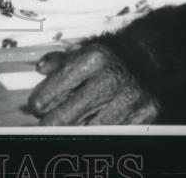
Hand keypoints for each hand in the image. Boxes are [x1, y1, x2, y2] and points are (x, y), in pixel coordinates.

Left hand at [27, 42, 159, 125]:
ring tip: (69, 123)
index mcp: (92, 59)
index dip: (39, 102)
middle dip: (51, 123)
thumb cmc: (110, 57)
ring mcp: (127, 102)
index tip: (37, 106)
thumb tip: (41, 69)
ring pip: (86, 132)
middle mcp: (109, 81)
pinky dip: (97, 134)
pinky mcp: (142, 118)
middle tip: (47, 122)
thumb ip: (59, 61)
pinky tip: (91, 126)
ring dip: (74, 130)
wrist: (148, 59)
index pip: (52, 91)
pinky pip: (110, 135)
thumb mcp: (83, 49)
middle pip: (65, 119)